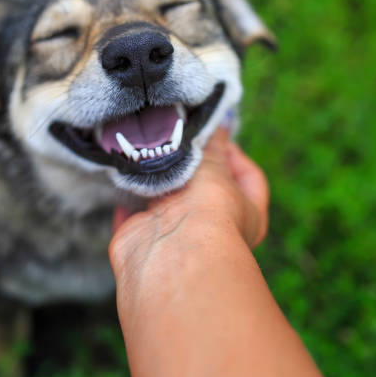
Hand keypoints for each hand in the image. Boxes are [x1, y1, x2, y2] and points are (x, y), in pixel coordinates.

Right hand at [109, 128, 268, 285]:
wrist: (172, 253)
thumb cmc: (207, 210)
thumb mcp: (216, 166)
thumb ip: (213, 143)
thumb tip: (218, 123)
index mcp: (246, 213)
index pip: (248, 177)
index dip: (234, 154)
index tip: (215, 137)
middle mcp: (212, 226)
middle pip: (204, 187)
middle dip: (190, 164)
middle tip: (177, 138)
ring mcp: (175, 233)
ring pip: (166, 198)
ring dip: (158, 177)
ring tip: (151, 148)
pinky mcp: (141, 237)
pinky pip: (133, 212)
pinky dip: (128, 195)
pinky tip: (127, 172)